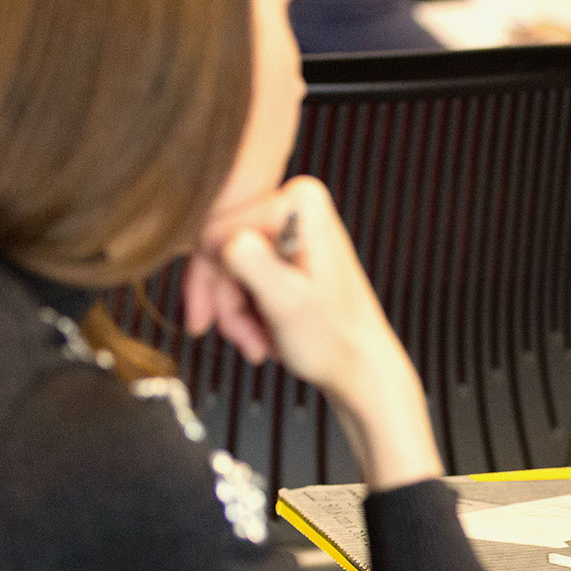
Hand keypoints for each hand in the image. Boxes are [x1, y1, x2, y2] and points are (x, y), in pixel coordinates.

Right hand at [181, 178, 442, 489]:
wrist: (360, 368)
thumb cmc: (335, 342)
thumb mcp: (286, 302)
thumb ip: (254, 265)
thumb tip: (227, 237)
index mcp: (301, 201)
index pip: (217, 229)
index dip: (211, 279)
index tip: (213, 320)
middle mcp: (295, 203)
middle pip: (220, 247)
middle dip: (225, 300)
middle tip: (245, 340)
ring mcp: (289, 226)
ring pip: (226, 265)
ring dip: (234, 311)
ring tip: (259, 343)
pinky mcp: (285, 250)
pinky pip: (241, 275)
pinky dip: (245, 310)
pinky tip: (265, 334)